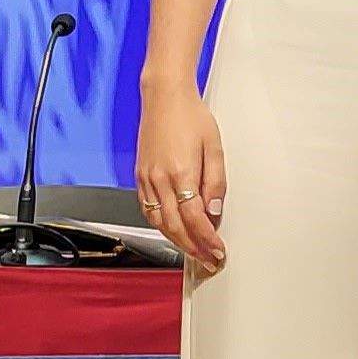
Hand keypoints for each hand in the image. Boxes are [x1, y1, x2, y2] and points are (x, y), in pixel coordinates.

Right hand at [135, 90, 227, 269]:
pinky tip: (172, 231)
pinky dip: (160, 225)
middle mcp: (159, 179)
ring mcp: (146, 178)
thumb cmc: (191, 116)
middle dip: (193, 248)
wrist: (164, 97)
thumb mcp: (215, 147)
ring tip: (193, 251)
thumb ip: (216, 182)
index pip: (194, 219)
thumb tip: (214, 211)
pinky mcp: (140, 176)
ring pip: (159, 222)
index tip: (217, 252)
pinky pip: (147, 210)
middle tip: (208, 261)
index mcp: (181, 172)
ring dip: (176, 241)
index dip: (207, 240)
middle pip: (175, 227)